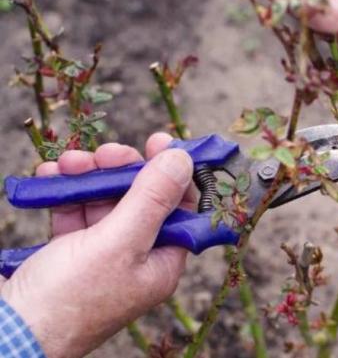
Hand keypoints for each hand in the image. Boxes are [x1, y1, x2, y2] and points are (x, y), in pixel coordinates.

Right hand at [0, 134, 194, 357]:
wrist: (7, 333)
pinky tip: (51, 177)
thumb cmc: (68, 298)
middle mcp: (137, 259)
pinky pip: (75, 214)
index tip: (158, 142)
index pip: (180, 208)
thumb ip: (152, 199)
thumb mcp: (119, 242)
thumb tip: (184, 160)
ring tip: (69, 163)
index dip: (172, 173)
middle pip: (141, 200)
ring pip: (105, 202)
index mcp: (162, 263)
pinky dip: (65, 194)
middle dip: (122, 171)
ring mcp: (102, 257)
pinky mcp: (69, 253)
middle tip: (105, 151)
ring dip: (89, 177)